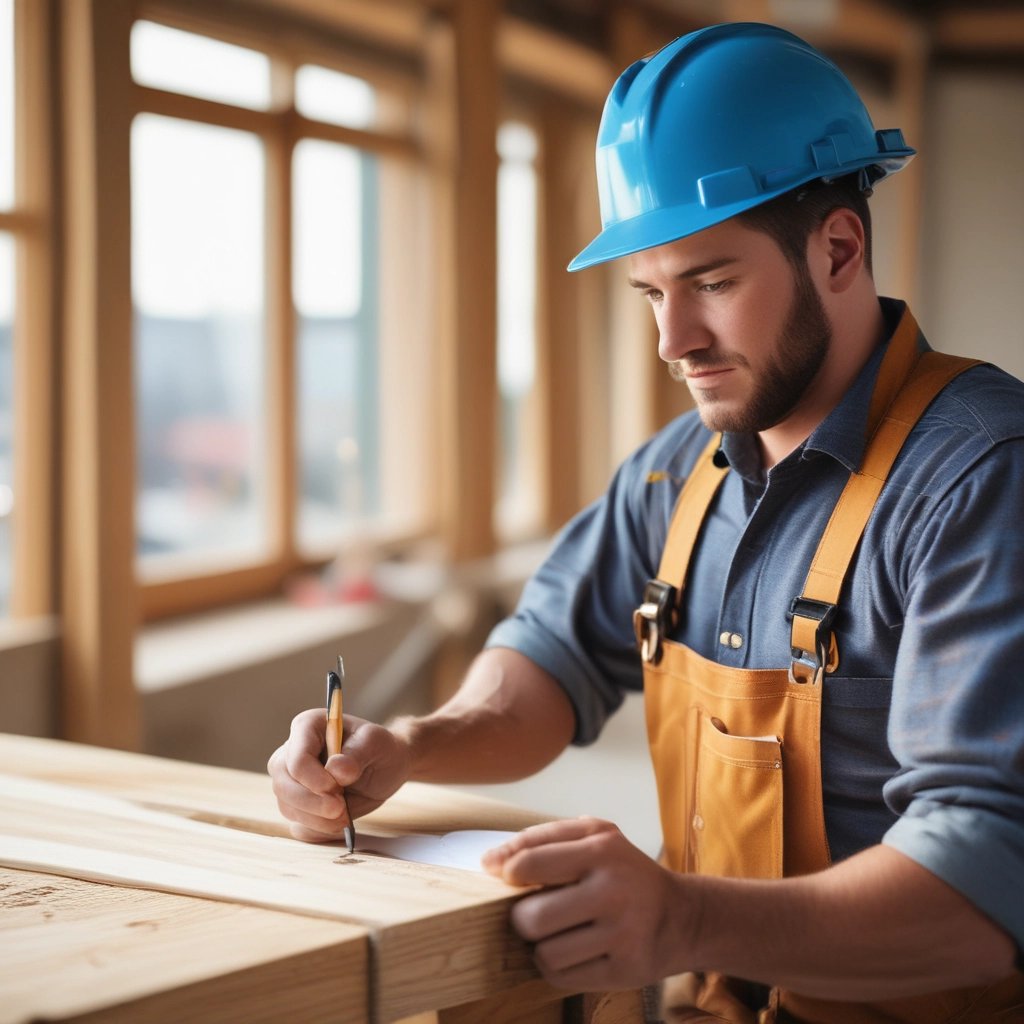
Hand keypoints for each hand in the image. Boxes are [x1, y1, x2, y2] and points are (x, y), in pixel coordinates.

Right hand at [267, 707, 412, 842]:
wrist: (386, 767)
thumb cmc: (379, 748)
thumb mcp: (376, 743)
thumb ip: (357, 753)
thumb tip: (336, 770)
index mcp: (307, 727)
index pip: (296, 758)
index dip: (313, 779)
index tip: (337, 789)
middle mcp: (292, 752)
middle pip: (283, 785)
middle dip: (312, 803)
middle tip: (341, 810)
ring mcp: (291, 780)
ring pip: (288, 807)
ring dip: (316, 819)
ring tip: (345, 817)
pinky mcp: (298, 805)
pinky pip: (298, 825)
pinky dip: (318, 830)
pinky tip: (338, 823)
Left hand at [482, 817, 691, 991]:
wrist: (681, 916)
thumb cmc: (624, 872)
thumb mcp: (593, 836)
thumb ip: (540, 839)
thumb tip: (490, 862)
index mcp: (601, 849)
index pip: (529, 863)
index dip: (507, 874)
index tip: (509, 879)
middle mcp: (614, 891)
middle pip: (531, 918)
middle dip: (521, 918)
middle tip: (534, 912)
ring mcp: (621, 934)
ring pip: (544, 953)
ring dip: (539, 946)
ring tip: (556, 933)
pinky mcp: (624, 971)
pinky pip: (561, 977)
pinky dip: (555, 966)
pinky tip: (571, 950)